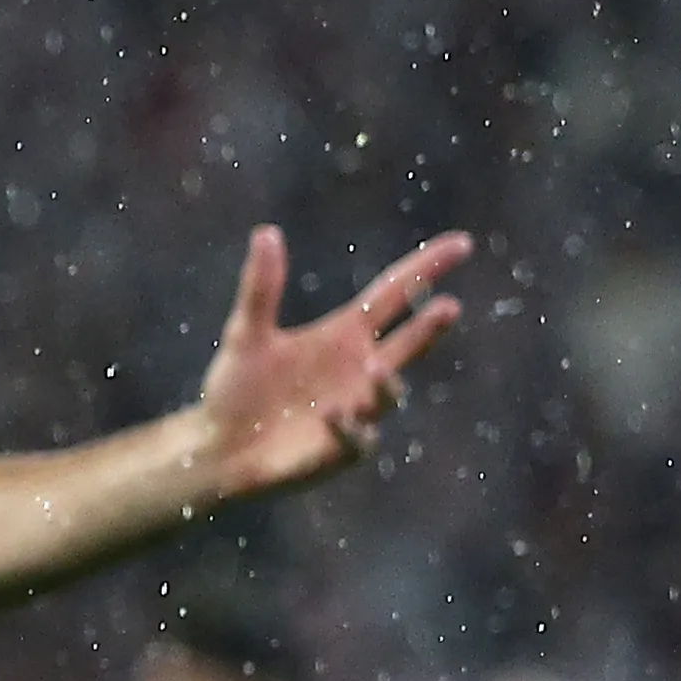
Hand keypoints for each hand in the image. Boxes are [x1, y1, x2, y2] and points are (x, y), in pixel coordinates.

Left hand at [176, 222, 471, 505]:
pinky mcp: (341, 449)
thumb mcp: (247, 333)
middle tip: (449, 307)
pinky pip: (357, 439)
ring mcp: (356, 409)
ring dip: (386, 383)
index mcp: (345, 334)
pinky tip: (334, 416)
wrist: (218, 447)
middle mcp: (360, 369)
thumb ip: (261, 287)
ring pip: (387, 394)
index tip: (462, 243)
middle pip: (408, 343)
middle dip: (429, 328)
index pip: (395, 293)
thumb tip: (265, 231)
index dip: (427, 267)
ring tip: (380, 369)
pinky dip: (350, 428)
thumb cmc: (237, 390)